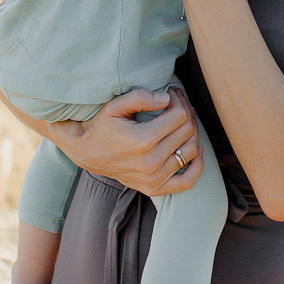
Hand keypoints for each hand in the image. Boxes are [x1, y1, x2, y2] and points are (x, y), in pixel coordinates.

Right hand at [48, 87, 204, 195]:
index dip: (179, 101)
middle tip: (177, 104)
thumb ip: (141, 97)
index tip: (171, 94)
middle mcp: (150, 162)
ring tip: (182, 122)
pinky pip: (187, 182)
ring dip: (192, 133)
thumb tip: (167, 99)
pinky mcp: (154, 188)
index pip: (179, 116)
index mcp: (142, 141)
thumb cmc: (101, 125)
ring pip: (190, 151)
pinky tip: (195, 150)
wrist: (86, 152)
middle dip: (186, 112)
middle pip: (187, 131)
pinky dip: (196, 166)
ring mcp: (153, 178)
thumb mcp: (115, 105)